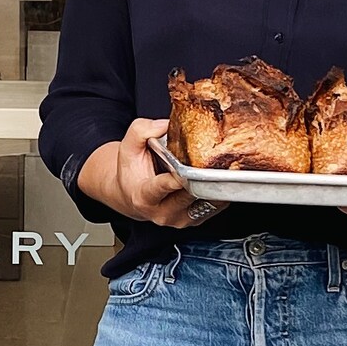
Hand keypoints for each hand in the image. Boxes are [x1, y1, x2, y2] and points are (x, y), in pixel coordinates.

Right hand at [74, 118, 217, 229]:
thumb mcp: (128, 146)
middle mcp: (162, 212)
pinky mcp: (194, 221)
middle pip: (189, 193)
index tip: (186, 170)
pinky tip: (216, 176)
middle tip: (210, 157)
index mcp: (144, 197)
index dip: (175, 179)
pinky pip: (214, 206)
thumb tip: (165, 124)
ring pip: (206, 201)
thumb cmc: (132, 171)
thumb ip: (142, 131)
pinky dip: (218, 190)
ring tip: (216, 165)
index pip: (161, 189)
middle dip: (200, 174)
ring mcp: (180, 219)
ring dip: (213, 182)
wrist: (132, 195)